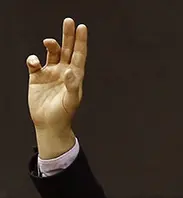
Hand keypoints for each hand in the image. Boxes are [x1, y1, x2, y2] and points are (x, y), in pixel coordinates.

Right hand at [26, 18, 87, 156]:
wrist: (49, 123)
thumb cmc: (64, 113)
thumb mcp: (71, 101)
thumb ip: (72, 86)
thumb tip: (71, 72)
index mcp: (75, 75)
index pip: (79, 54)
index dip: (81, 41)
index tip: (82, 27)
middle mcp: (63, 71)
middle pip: (66, 49)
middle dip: (68, 35)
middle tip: (68, 21)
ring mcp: (50, 73)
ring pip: (51, 53)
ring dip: (50, 45)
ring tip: (48, 42)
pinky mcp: (37, 77)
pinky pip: (34, 64)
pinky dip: (33, 60)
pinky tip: (34, 63)